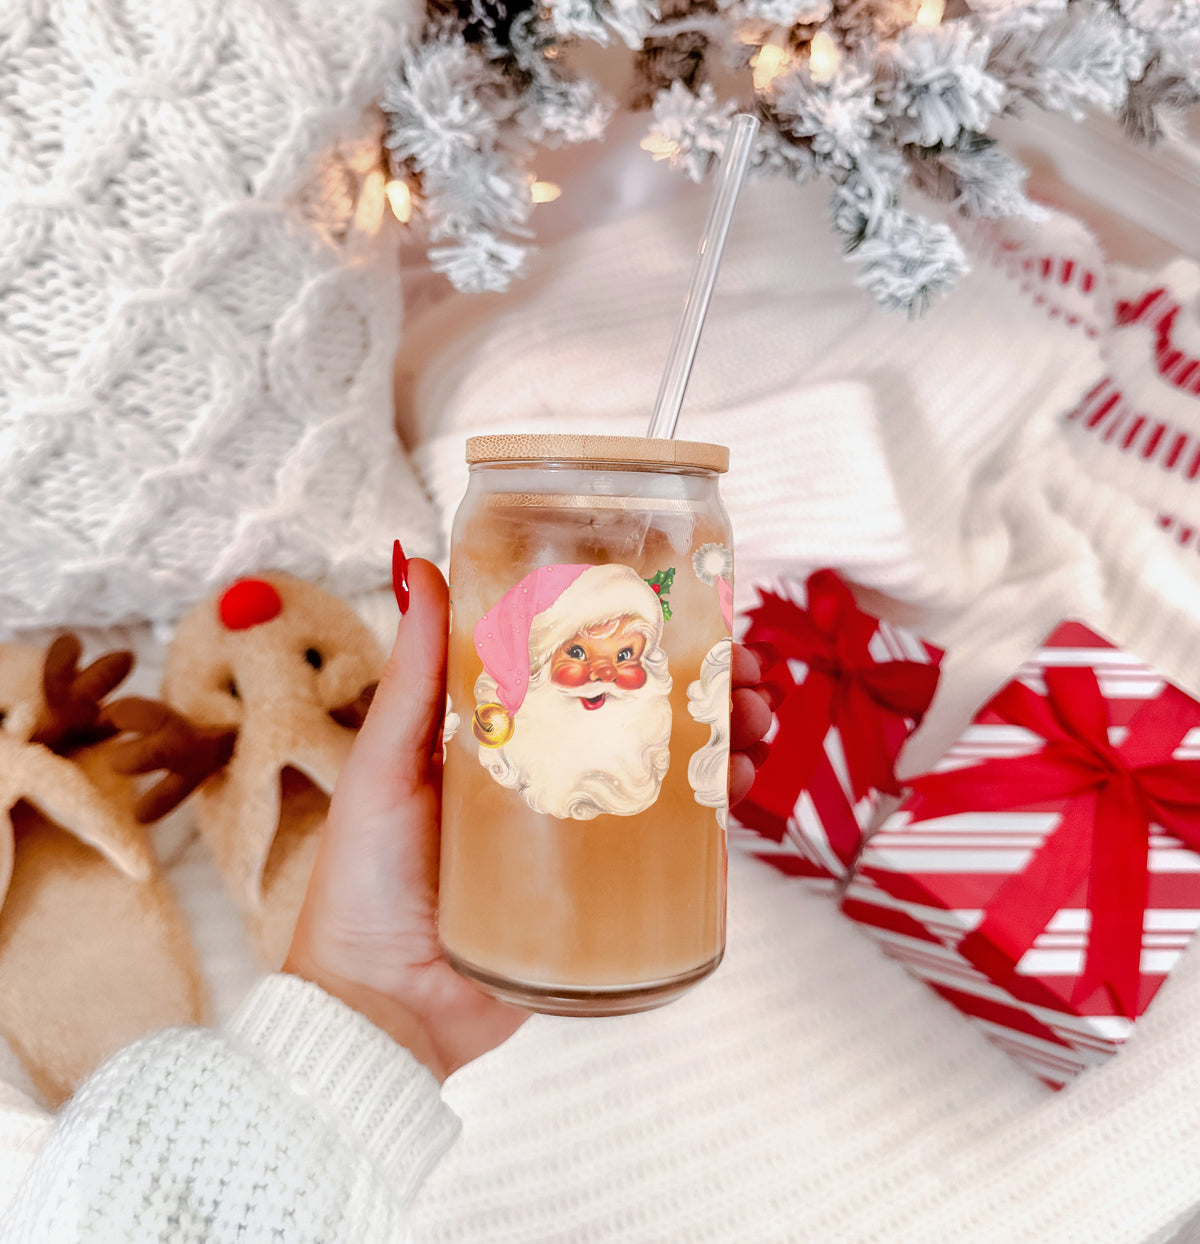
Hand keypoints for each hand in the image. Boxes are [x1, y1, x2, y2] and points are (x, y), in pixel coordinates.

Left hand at [286, 559, 773, 1080]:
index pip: (583, 669)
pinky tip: (740, 786)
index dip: (640, 636)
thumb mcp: (386, 764)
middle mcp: (550, 775)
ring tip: (757, 720)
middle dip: (705, 684)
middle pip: (642, 714)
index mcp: (501, 734)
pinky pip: (669, 844)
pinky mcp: (603, 893)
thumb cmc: (363, 881)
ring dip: (724, 738)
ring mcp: (582, 833)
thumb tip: (417, 564)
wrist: (382, 1008)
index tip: (687, 605)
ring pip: (670, 770)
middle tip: (746, 670)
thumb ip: (412, 676)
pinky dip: (714, 811)